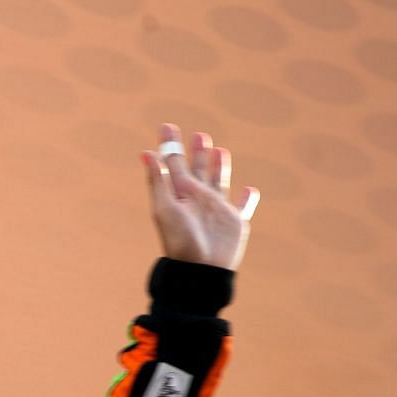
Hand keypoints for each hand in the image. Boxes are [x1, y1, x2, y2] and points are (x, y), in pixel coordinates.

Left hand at [143, 123, 259, 271]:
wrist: (199, 269)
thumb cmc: (180, 240)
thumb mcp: (165, 208)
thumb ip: (158, 181)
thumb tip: (146, 153)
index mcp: (180, 193)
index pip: (173, 163)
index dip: (169, 145)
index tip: (166, 126)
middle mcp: (198, 198)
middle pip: (198, 170)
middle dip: (198, 153)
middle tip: (199, 135)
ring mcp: (217, 209)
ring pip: (219, 182)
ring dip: (219, 167)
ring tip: (219, 151)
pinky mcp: (235, 221)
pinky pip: (243, 207)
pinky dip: (247, 199)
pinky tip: (250, 190)